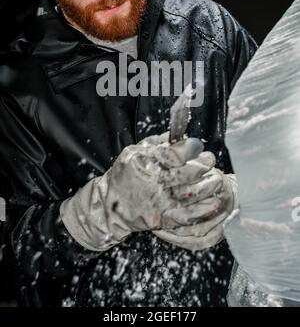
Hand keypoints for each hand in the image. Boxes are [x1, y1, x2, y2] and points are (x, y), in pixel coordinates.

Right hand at [59, 132, 220, 250]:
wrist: (109, 205)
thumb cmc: (124, 175)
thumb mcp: (134, 152)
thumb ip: (157, 143)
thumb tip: (180, 135)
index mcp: (145, 162)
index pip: (173, 154)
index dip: (190, 149)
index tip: (198, 146)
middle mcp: (152, 182)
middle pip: (185, 174)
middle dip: (203, 166)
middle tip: (210, 160)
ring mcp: (158, 202)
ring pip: (189, 194)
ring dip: (208, 186)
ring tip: (216, 179)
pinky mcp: (161, 219)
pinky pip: (186, 216)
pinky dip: (202, 210)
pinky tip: (214, 203)